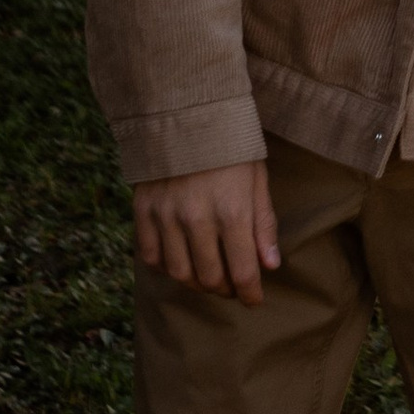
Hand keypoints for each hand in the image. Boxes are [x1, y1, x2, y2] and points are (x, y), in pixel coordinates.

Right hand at [134, 160, 279, 306]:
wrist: (185, 113)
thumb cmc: (230, 146)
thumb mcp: (257, 178)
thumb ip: (263, 223)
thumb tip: (269, 266)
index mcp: (232, 211)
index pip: (242, 271)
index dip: (250, 293)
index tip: (254, 300)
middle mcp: (197, 219)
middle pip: (210, 277)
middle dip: (225, 290)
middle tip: (233, 287)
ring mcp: (166, 217)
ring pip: (179, 273)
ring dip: (196, 284)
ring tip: (208, 279)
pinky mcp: (143, 211)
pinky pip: (150, 256)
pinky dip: (165, 267)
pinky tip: (179, 262)